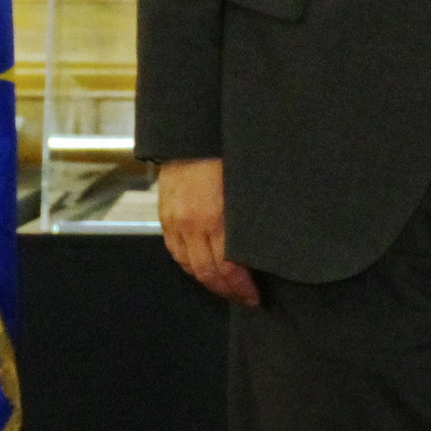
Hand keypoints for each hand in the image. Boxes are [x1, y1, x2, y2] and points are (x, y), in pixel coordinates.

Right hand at [157, 157, 260, 305]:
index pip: (228, 268)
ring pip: (188, 265)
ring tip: (225, 287)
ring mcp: (175, 221)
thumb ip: (251, 217)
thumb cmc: (228, 153)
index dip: (241, 288)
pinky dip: (188, 264)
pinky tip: (201, 268)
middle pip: (207, 272)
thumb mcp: (248, 186)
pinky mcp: (165, 215)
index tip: (254, 297)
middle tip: (243, 298)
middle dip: (227, 290)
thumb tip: (264, 242)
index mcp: (217, 218)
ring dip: (207, 281)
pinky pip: (174, 250)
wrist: (194, 132)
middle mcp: (193, 223)